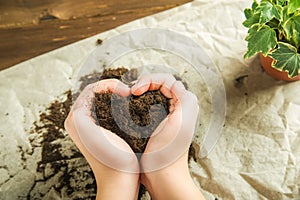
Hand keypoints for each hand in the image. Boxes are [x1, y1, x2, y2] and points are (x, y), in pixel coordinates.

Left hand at [65, 79, 138, 199]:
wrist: (120, 180)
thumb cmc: (112, 159)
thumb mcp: (89, 131)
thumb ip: (82, 110)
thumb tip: (89, 94)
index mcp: (75, 118)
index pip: (91, 89)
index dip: (109, 85)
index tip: (126, 92)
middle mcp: (80, 120)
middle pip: (96, 93)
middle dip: (113, 89)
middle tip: (128, 93)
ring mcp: (91, 126)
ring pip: (103, 101)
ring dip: (116, 96)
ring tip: (129, 98)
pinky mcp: (102, 131)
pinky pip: (108, 110)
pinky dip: (118, 105)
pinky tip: (128, 109)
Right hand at [131, 73, 204, 198]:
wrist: (161, 175)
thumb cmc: (169, 152)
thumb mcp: (181, 122)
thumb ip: (185, 98)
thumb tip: (174, 84)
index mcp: (184, 103)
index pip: (166, 79)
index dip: (149, 80)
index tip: (135, 91)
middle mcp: (176, 107)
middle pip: (158, 84)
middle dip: (143, 83)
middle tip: (131, 92)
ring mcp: (165, 116)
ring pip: (151, 94)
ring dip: (139, 92)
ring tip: (129, 98)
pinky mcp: (155, 124)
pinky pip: (146, 106)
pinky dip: (136, 103)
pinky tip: (129, 109)